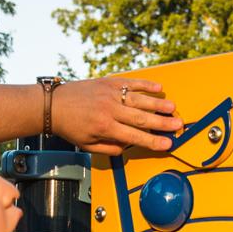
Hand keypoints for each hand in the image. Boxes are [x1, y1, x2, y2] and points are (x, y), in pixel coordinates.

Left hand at [51, 76, 182, 154]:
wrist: (54, 104)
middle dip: (162, 123)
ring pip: (139, 100)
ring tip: (173, 108)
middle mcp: (110, 111)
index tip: (168, 144)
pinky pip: (130, 83)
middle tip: (178, 125)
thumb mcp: (87, 145)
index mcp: (105, 128)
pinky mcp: (108, 82)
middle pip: (142, 118)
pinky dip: (145, 85)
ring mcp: (110, 94)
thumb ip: (109, 148)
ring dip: (158, 104)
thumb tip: (129, 148)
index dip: (153, 141)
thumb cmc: (71, 127)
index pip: (135, 137)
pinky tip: (158, 88)